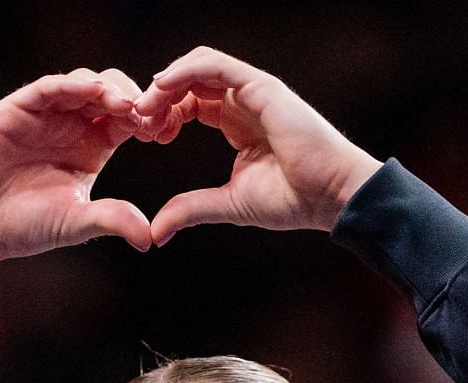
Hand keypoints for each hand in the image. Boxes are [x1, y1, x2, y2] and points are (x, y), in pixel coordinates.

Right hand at [0, 69, 152, 267]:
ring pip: (84, 83)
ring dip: (109, 89)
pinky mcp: (18, 109)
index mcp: (93, 147)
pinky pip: (49, 88)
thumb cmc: (23, 226)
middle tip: (150, 116)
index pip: (129, 120)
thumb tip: (148, 238)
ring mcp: (45, 113)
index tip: (165, 132)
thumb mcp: (74, 223)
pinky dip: (71, 86)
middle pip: (113, 93)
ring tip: (126, 106)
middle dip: (135, 99)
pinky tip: (92, 91)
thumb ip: (110, 220)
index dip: (149, 119)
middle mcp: (72, 125)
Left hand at [132, 47, 382, 242]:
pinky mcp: (262, 87)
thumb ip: (191, 208)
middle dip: (158, 97)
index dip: (163, 113)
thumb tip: (155, 232)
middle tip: (137, 120)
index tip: (145, 136)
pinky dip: (185, 71)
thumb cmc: (292, 200)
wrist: (331, 196)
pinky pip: (216, 65)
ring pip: (199, 66)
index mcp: (236, 122)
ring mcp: (254, 90)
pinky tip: (162, 87)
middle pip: (189, 81)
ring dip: (166, 82)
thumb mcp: (228, 203)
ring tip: (145, 106)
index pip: (190, 103)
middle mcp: (244, 101)